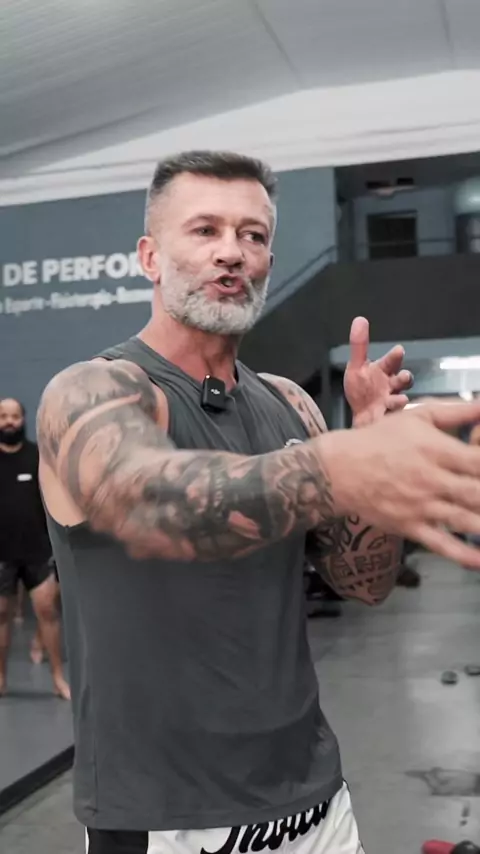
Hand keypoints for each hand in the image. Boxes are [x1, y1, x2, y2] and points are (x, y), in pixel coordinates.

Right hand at [320, 398, 479, 568]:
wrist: (339, 469)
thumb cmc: (381, 439)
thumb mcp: (418, 416)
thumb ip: (458, 411)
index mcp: (436, 450)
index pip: (478, 460)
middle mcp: (432, 480)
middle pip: (477, 493)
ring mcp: (422, 506)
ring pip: (465, 520)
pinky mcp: (411, 527)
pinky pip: (441, 544)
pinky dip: (464, 555)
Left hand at [344, 316, 412, 424]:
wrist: (361, 418)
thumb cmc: (362, 391)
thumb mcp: (356, 367)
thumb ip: (359, 346)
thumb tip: (359, 319)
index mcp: (384, 371)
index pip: (391, 361)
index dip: (395, 356)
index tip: (398, 351)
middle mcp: (391, 386)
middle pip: (403, 380)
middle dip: (404, 378)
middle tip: (403, 377)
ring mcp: (392, 403)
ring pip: (401, 400)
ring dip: (400, 400)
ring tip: (400, 400)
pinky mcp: (389, 419)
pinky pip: (393, 418)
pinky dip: (392, 416)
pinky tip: (387, 415)